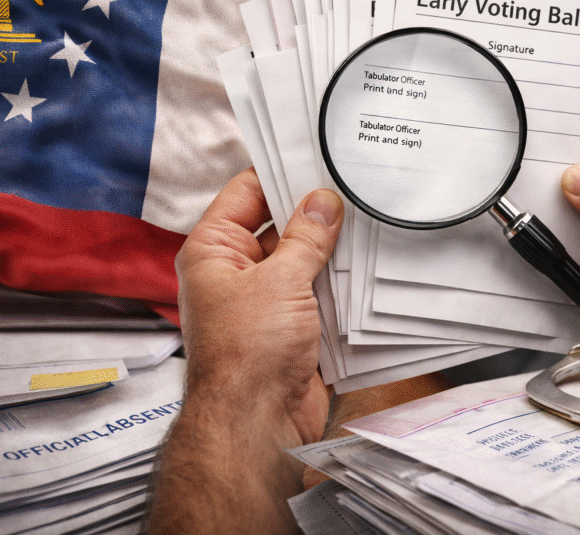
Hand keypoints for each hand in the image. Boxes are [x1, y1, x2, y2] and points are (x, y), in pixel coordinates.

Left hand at [175, 167, 342, 445]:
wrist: (258, 423)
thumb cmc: (247, 355)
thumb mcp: (281, 280)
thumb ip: (306, 237)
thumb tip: (322, 202)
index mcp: (214, 250)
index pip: (246, 193)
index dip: (279, 172)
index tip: (314, 155)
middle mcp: (235, 272)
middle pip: (278, 224)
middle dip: (312, 212)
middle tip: (349, 187)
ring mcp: (264, 300)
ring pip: (301, 258)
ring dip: (329, 249)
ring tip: (365, 221)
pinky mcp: (290, 326)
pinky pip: (317, 291)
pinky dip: (337, 281)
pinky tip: (365, 265)